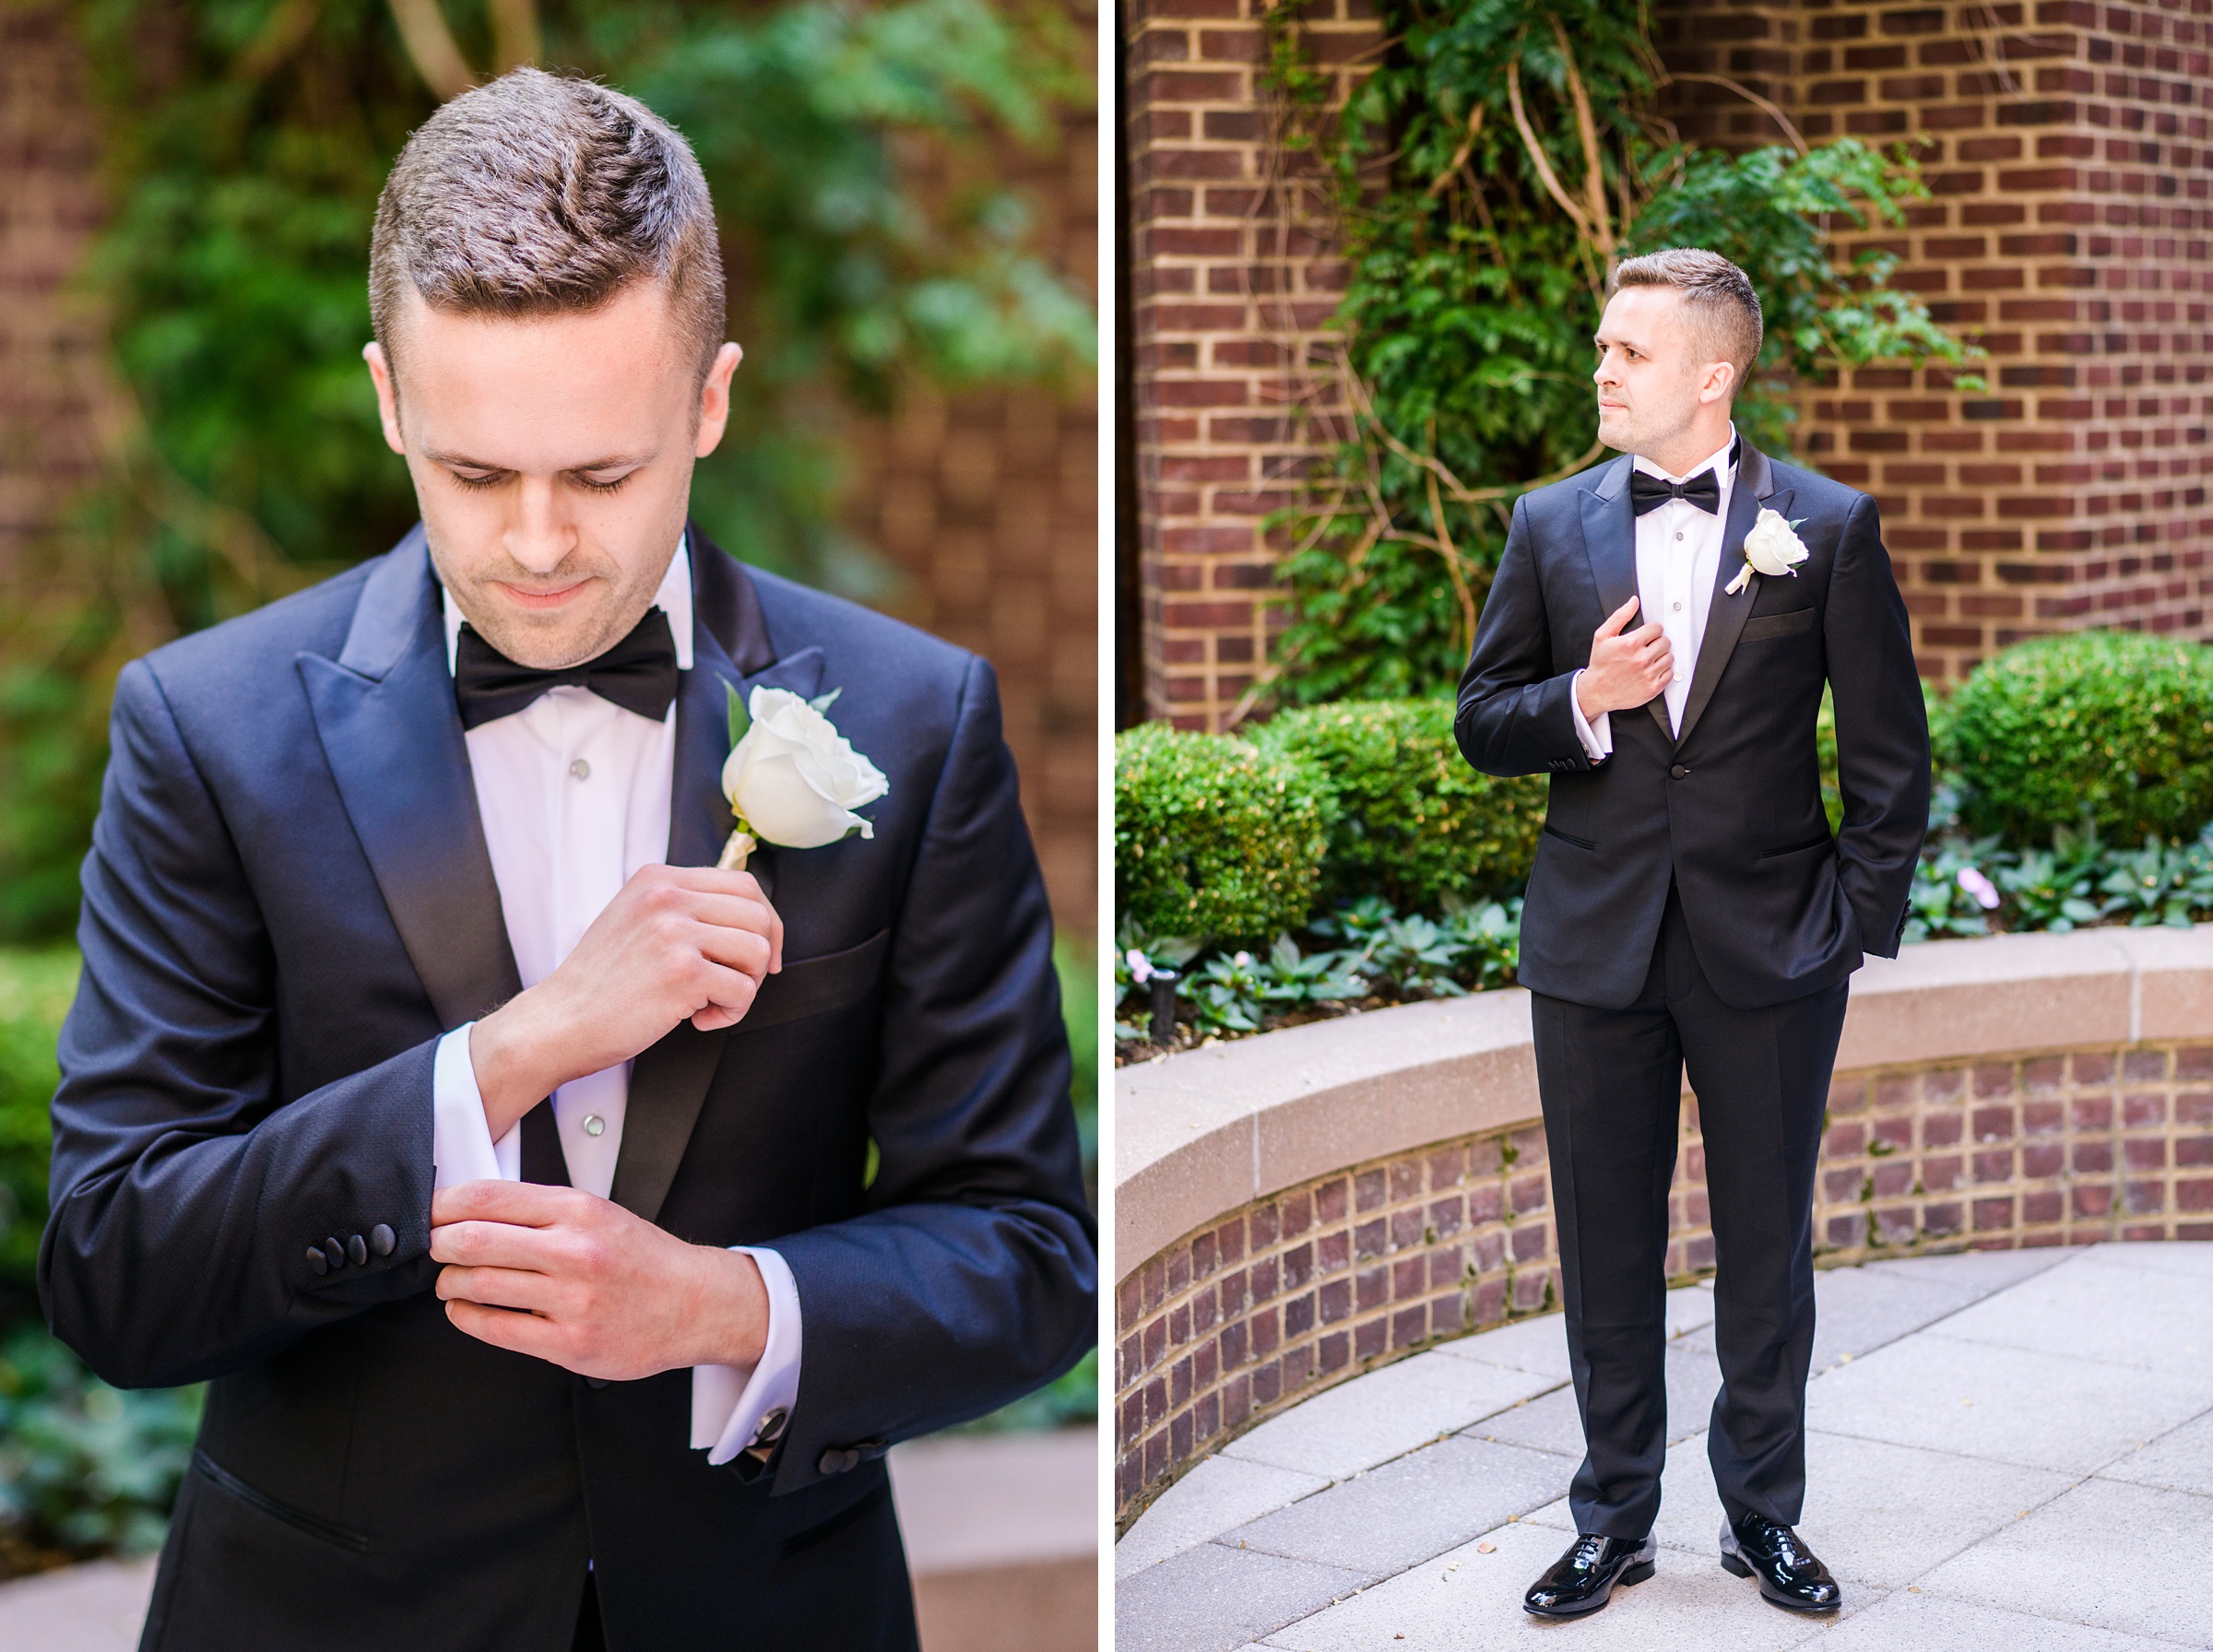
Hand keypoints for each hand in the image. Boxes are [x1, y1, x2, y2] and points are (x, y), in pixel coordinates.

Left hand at [429, 1180, 767, 1378]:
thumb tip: (471, 1209)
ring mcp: (572, 1299)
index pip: (488, 1197)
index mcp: (578, 1210)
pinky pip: (495, 1329)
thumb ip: (541, 1210)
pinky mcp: (569, 1341)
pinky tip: (465, 1310)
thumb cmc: (641, 1259)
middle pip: (473, 1240)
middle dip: (439, 1244)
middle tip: (434, 1247)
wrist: (694, 1303)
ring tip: (451, 1280)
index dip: (444, 1204)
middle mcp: (574, 1251)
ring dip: (450, 1282)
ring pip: (478, 1285)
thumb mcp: (598, 1213)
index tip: (430, 1211)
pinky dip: (466, 1317)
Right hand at [469, 864, 783, 1138]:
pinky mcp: (682, 971)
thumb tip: (749, 916)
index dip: (766, 922)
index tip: (761, 956)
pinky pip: (742, 990)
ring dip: (745, 987)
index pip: (744, 884)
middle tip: (735, 986)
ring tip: (712, 1004)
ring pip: (757, 951)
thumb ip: (681, 908)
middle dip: (759, 957)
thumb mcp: (634, 920)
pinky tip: (698, 1020)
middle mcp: (666, 896)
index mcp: (658, 879)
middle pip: (758, 915)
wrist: (559, 1023)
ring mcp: (674, 931)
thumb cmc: (600, 984)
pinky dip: (731, 1013)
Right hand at [1577, 596, 1673, 718]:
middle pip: (1666, 642)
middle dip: (1657, 642)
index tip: (1647, 635)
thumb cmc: (1600, 665)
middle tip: (1647, 648)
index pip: (1657, 628)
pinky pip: (1669, 674)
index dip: (1651, 630)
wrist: (1597, 691)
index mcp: (1631, 644)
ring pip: (1669, 657)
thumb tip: (1633, 602)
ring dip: (1661, 657)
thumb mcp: (1602, 636)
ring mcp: (1648, 674)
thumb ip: (1620, 617)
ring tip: (1649, 659)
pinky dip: (1663, 672)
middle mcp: (1641, 659)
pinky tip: (1651, 671)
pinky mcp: (1653, 688)